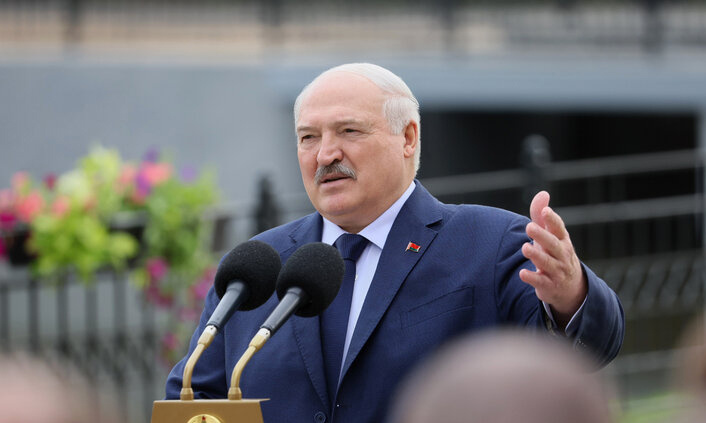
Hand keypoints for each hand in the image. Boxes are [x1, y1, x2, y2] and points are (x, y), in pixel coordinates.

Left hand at [519, 191, 586, 327]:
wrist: (570, 288)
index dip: (552, 220)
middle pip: (553, 244)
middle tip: (530, 226)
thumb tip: (543, 193)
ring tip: (525, 248)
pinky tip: (522, 273)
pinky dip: (532, 278)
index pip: (559, 229)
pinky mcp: (549, 285)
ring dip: (537, 255)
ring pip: (547, 263)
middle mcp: (562, 255)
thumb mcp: (550, 236)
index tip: (545, 211)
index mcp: (562, 240)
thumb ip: (542, 217)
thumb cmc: (555, 254)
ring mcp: (557, 271)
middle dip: (542, 235)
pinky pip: (541, 281)